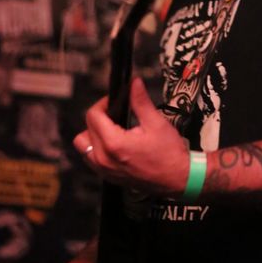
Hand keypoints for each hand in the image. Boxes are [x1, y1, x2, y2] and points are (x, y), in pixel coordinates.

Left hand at [74, 77, 189, 196]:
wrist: (177, 179)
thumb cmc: (169, 153)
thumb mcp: (156, 123)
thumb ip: (140, 101)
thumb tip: (133, 83)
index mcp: (114, 143)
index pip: (93, 116)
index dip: (102, 103)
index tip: (114, 101)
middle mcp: (104, 158)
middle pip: (85, 129)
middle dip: (98, 117)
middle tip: (115, 113)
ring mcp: (104, 170)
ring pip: (84, 146)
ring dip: (93, 134)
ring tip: (111, 129)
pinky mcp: (107, 177)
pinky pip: (91, 159)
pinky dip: (97, 148)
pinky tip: (113, 143)